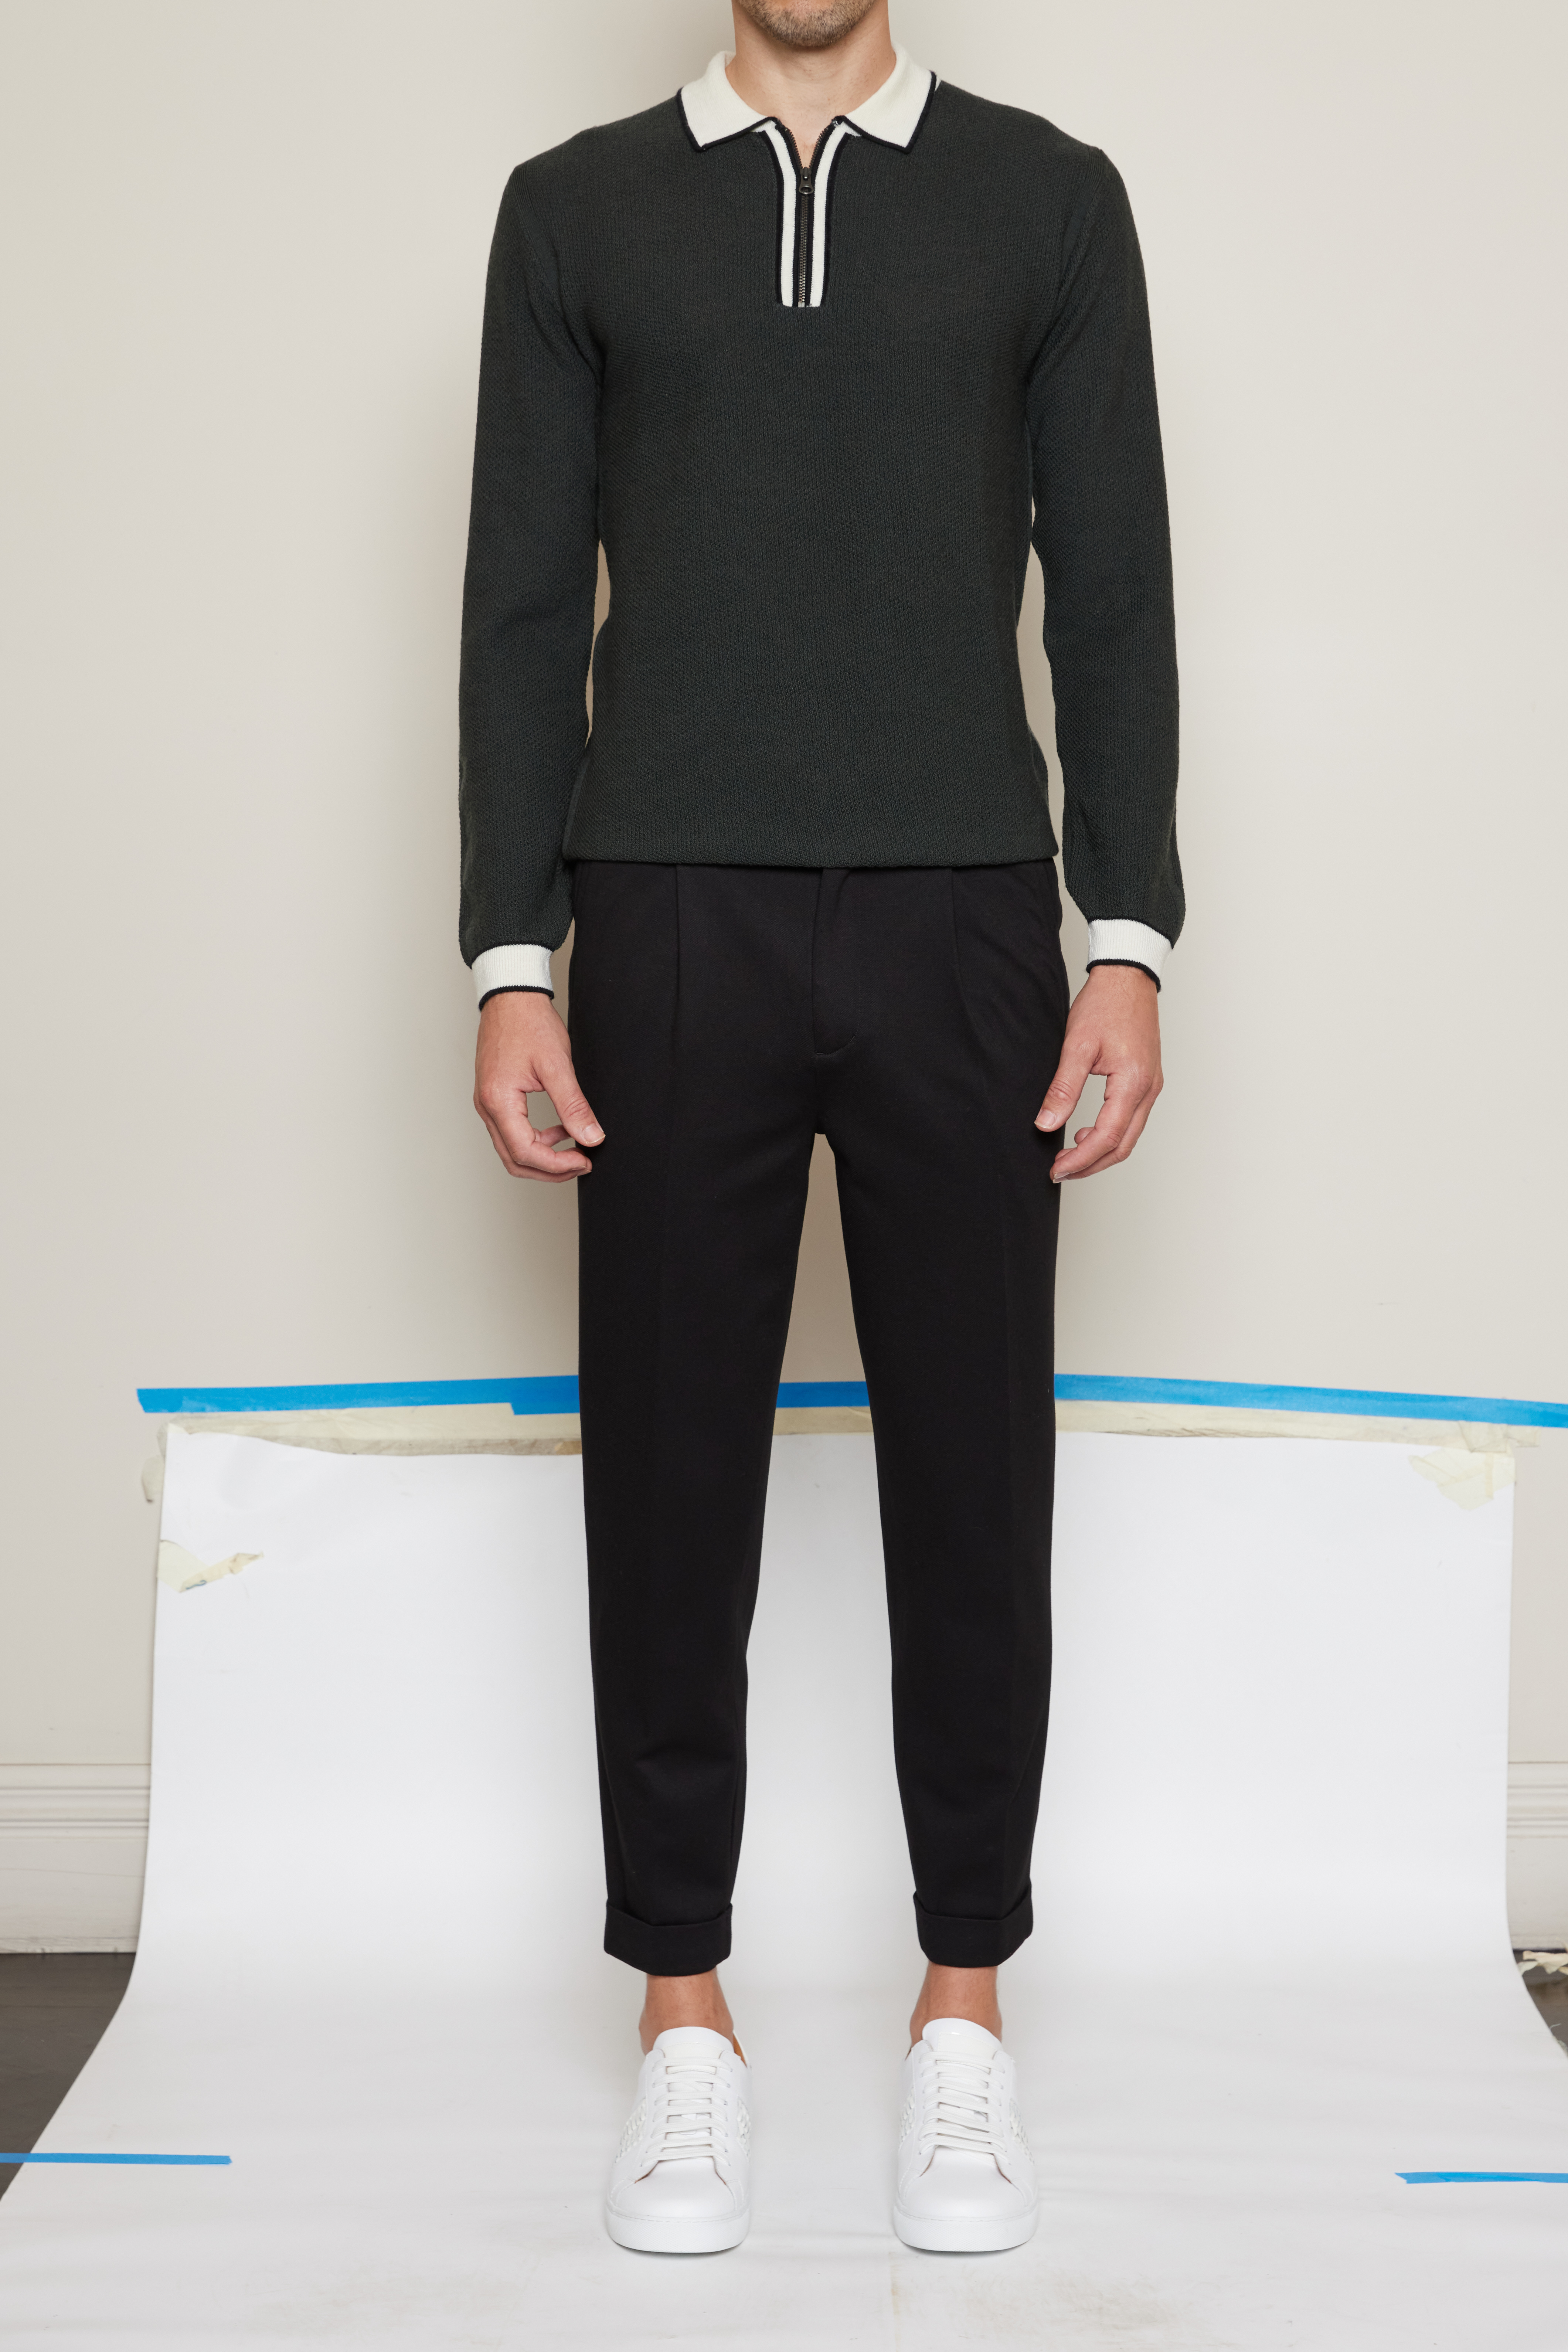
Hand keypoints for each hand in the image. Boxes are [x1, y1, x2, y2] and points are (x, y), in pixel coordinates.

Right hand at [473, 990, 603, 1181]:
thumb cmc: (529, 1023)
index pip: (525, 1153)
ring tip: (574, 1148)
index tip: (585, 1161)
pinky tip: (559, 1130)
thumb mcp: (557, 1066)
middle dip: (550, 1170)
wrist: (512, 997)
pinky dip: (536, 1140)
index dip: (557, 1165)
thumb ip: (574, 1106)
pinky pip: (511, 1132)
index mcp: (498, 1101)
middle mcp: (486, 1106)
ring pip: (511, 1149)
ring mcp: (487, 1103)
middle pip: (514, 1160)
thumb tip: (591, 1137)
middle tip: (581, 1163)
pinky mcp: (494, 1097)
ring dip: (543, 1157)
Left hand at [1036, 964, 1162, 1181]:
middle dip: (1090, 1164)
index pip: (1106, 1138)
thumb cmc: (1105, 1004)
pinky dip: (1110, 1134)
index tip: (1056, 1169)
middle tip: (1059, 1170)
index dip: (1080, 1160)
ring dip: (1100, 1151)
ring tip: (1069, 1155)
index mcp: (1133, 1083)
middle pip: (1122, 1146)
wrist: (1127, 977)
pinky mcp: (1148, 1081)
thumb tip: (1046, 1124)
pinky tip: (1086, 1131)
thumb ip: (1063, 1088)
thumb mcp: (1077, 1046)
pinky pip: (1132, 1120)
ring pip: (1129, 1136)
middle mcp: (1149, 1089)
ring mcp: (1152, 1086)